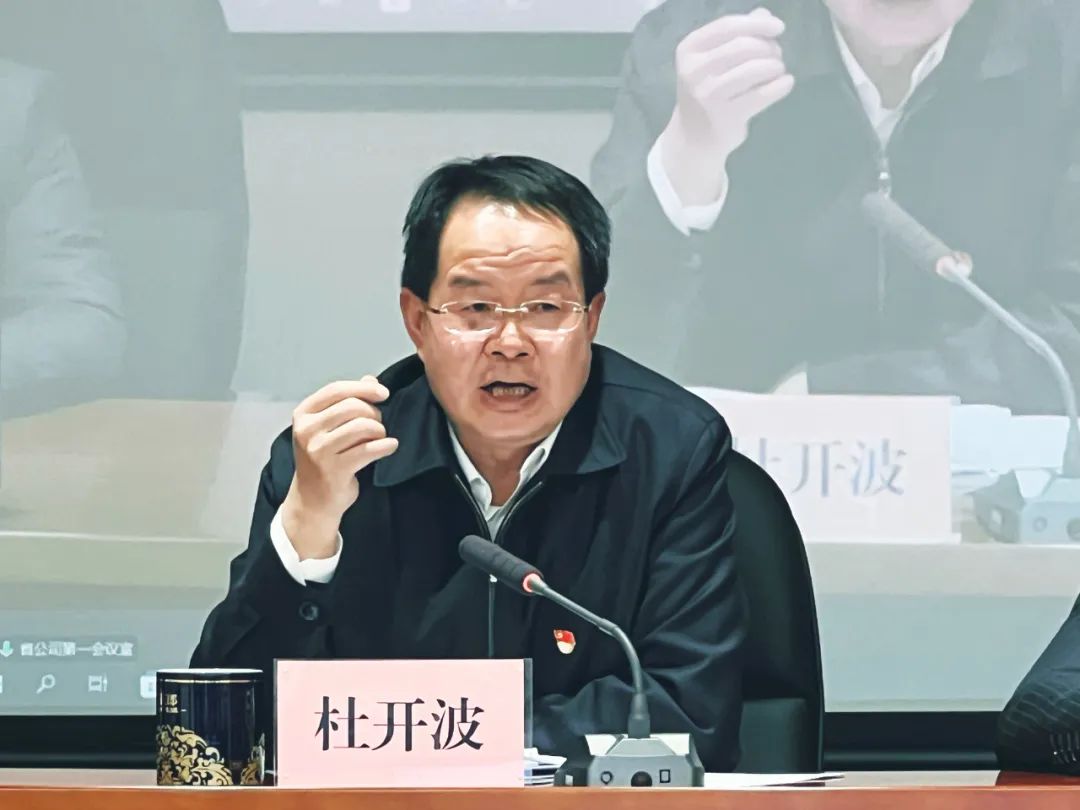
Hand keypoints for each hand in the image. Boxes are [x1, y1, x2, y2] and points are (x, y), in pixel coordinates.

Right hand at [280, 376, 398, 559]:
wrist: (312, 500)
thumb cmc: (324, 458)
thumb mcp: (328, 427)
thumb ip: (347, 401)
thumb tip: (370, 380)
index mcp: (303, 414)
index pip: (337, 390)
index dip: (363, 389)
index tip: (383, 393)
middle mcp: (307, 430)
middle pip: (353, 406)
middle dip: (373, 413)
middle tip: (377, 426)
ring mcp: (319, 451)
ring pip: (363, 426)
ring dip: (379, 430)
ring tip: (379, 438)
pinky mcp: (334, 470)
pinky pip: (369, 449)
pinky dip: (386, 445)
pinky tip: (391, 446)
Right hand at [657, 7, 793, 205]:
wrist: (694, 137)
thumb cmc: (707, 91)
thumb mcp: (712, 60)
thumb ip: (736, 35)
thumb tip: (764, 15)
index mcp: (688, 50)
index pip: (728, 26)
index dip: (757, 24)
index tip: (778, 28)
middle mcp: (694, 71)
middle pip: (744, 46)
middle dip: (768, 47)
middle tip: (776, 56)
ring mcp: (709, 95)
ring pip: (755, 69)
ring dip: (775, 66)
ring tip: (778, 70)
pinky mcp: (726, 116)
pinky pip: (763, 94)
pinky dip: (781, 85)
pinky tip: (785, 83)